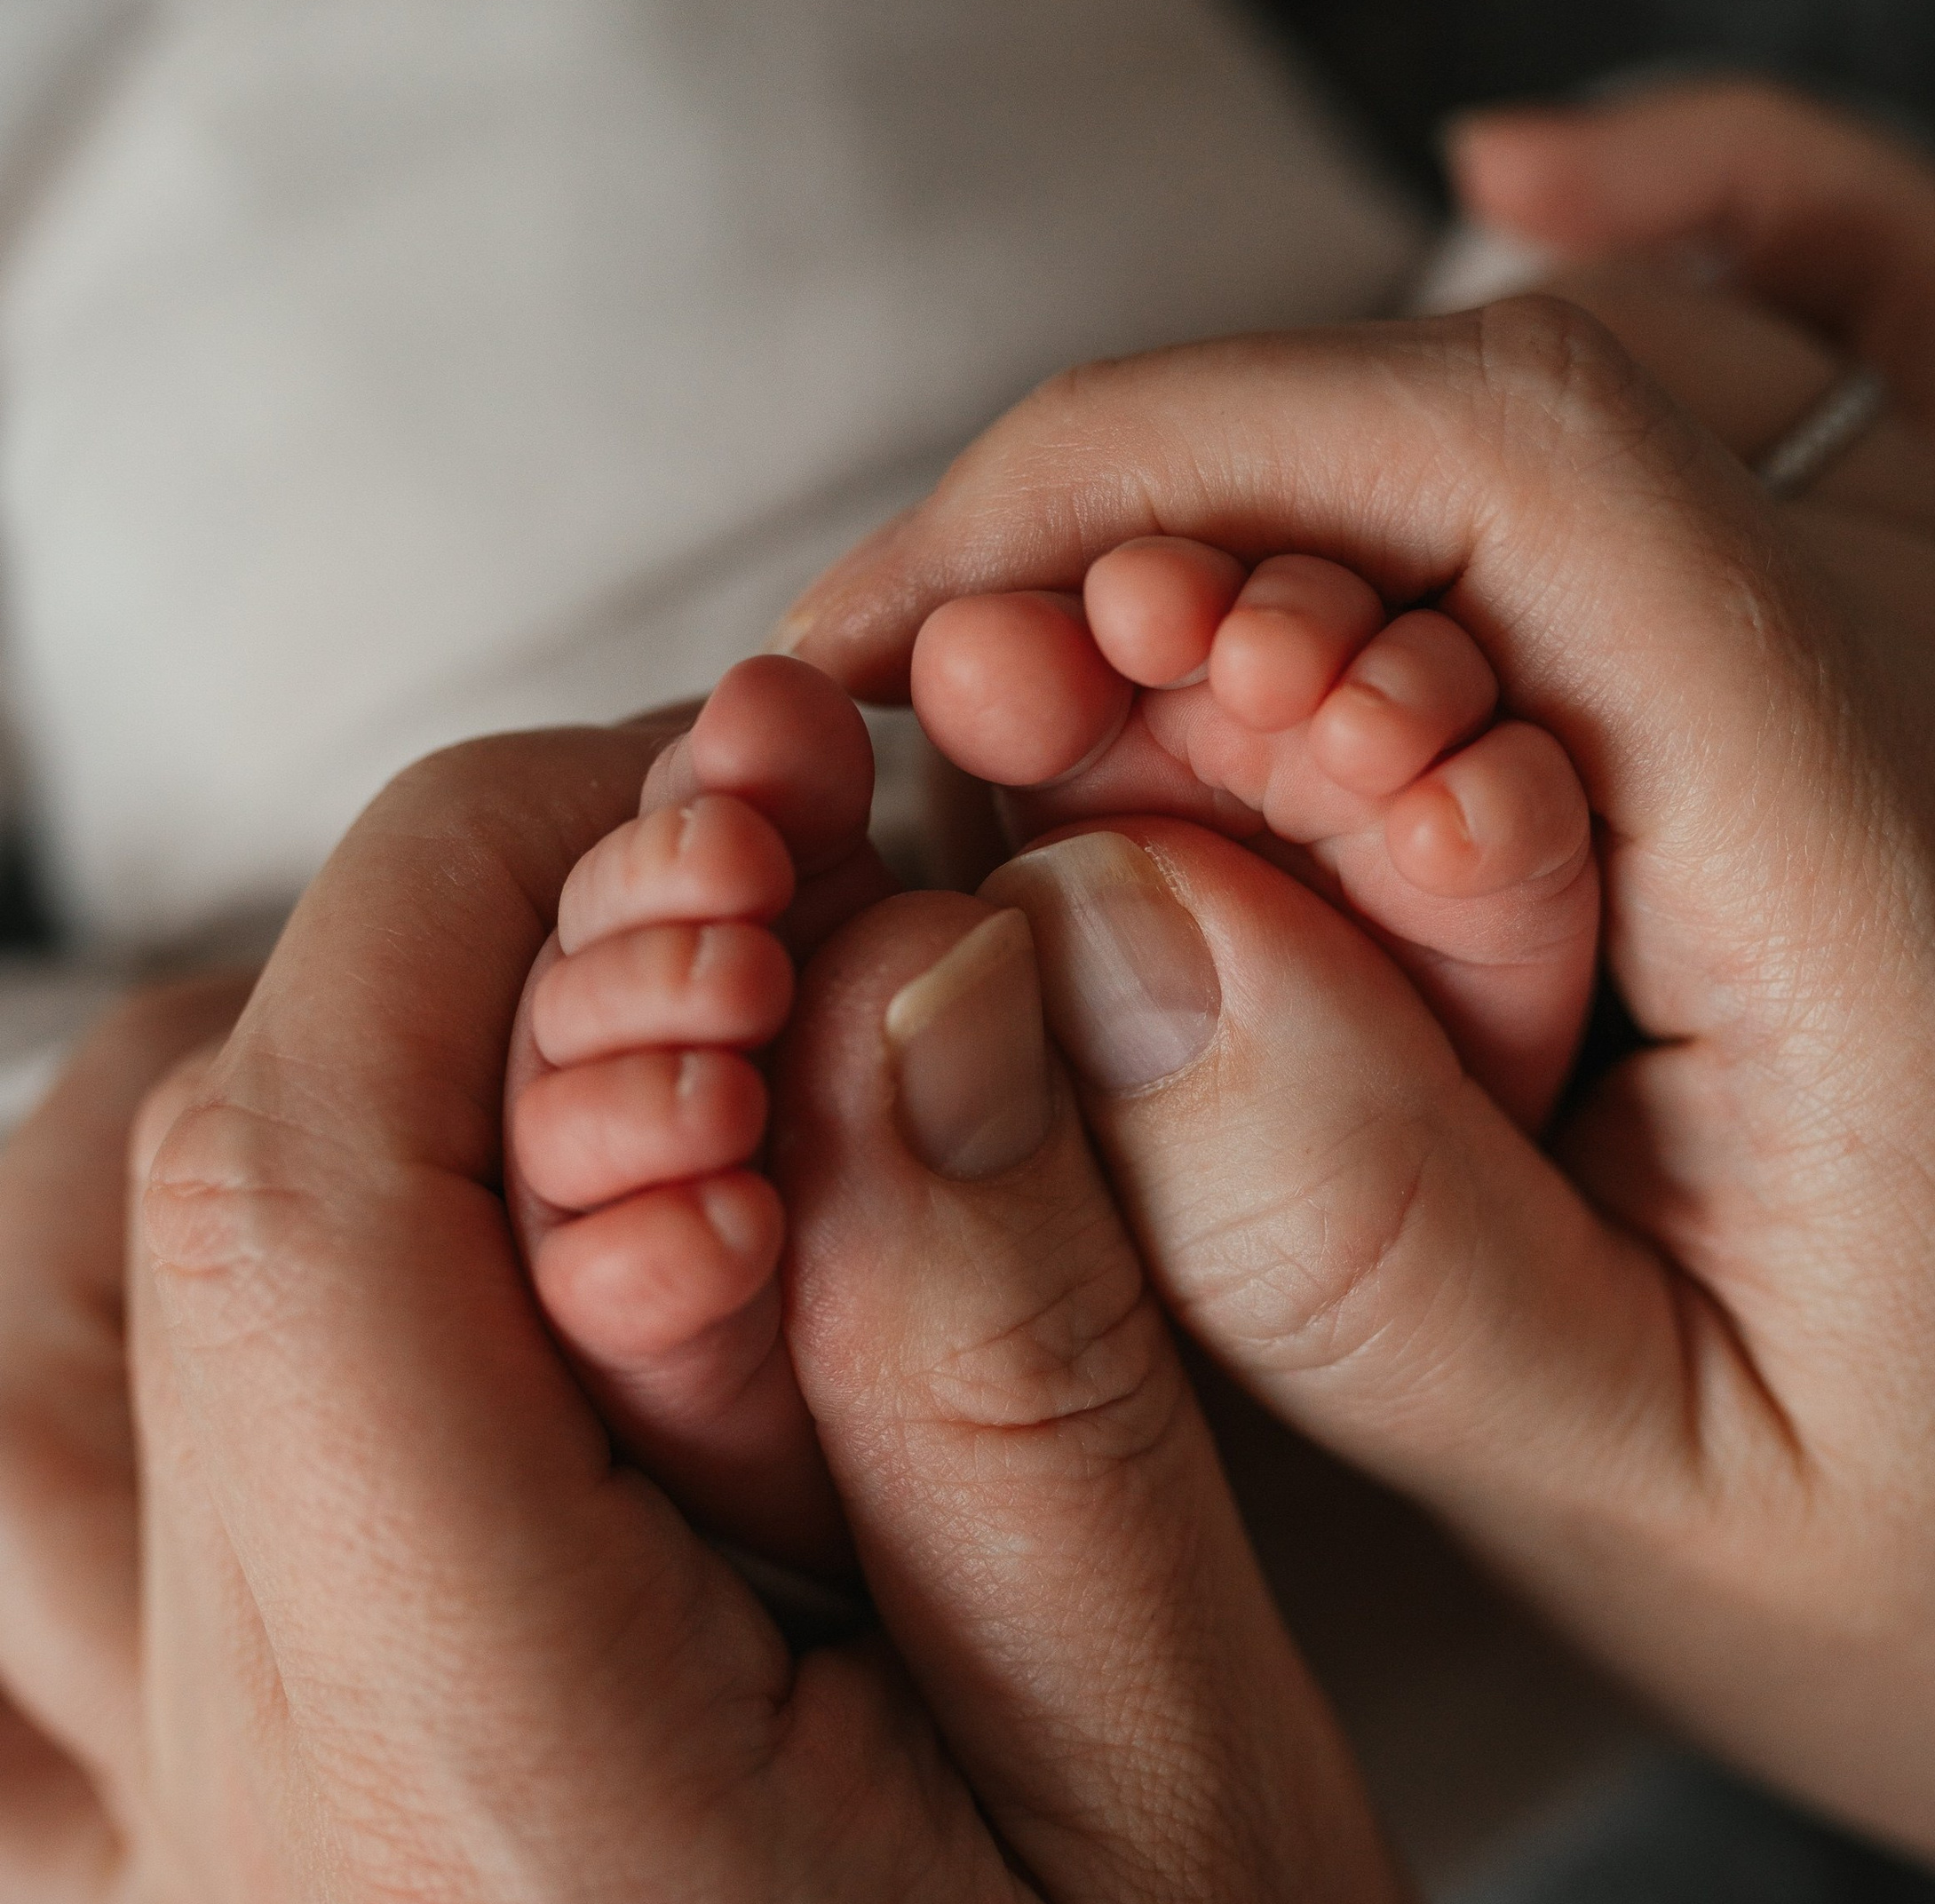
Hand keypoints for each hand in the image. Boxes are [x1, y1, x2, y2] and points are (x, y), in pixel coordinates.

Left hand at [0, 727, 1405, 1899]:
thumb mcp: (1173, 1774)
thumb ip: (1018, 1368)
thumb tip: (924, 973)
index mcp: (481, 1771)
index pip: (332, 1170)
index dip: (514, 889)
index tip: (735, 786)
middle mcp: (234, 1819)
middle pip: (165, 1206)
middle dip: (432, 955)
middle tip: (703, 900)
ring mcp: (156, 1875)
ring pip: (30, 1341)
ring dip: (274, 1104)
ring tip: (546, 1050)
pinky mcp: (169, 1900)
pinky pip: (4, 1545)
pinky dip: (147, 1321)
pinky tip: (357, 1294)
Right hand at [783, 82, 1934, 1902]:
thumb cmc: (1923, 1567)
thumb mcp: (1610, 1494)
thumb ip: (1338, 1225)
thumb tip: (1075, 924)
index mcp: (1892, 881)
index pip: (1503, 477)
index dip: (1149, 470)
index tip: (911, 617)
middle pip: (1512, 403)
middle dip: (1160, 506)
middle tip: (966, 716)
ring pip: (1619, 336)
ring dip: (1306, 438)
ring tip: (1128, 636)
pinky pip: (1891, 290)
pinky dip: (1696, 187)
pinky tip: (1519, 199)